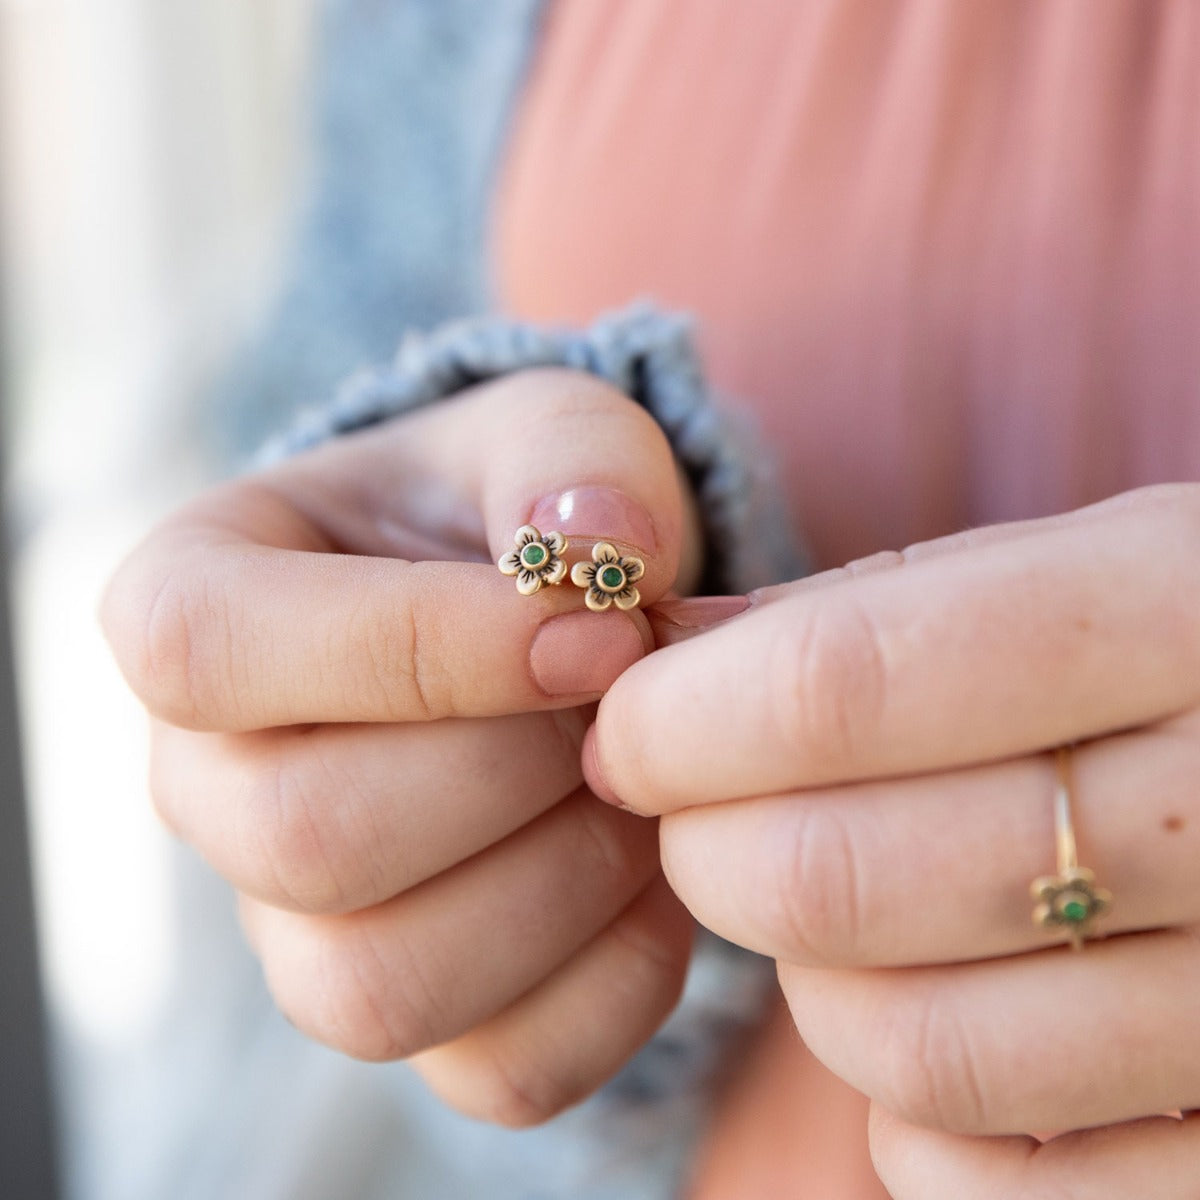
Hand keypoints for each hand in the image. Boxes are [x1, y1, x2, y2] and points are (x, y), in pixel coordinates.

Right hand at [102, 368, 697, 1125]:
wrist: (537, 622)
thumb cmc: (514, 513)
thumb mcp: (544, 433)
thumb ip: (570, 454)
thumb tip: (596, 546)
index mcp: (190, 610)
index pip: (213, 652)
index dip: (415, 649)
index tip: (592, 633)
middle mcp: (210, 784)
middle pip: (305, 839)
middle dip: (513, 771)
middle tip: (624, 710)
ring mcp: (292, 921)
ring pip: (379, 988)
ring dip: (564, 882)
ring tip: (638, 788)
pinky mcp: (404, 1006)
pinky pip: (494, 1070)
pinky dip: (613, 983)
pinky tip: (647, 876)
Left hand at [588, 484, 1199, 1194]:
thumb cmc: (1190, 653)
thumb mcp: (1076, 568)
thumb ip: (872, 606)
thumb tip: (667, 650)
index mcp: (1177, 617)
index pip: (836, 687)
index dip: (680, 720)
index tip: (627, 732)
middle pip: (836, 879)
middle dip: (705, 849)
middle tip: (701, 816)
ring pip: (901, 1046)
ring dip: (805, 979)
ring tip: (834, 906)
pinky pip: (978, 1173)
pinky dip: (906, 1110)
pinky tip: (939, 1005)